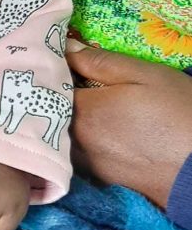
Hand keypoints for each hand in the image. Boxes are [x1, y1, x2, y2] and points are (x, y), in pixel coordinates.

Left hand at [66, 40, 191, 207]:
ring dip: (66, 120)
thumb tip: (67, 48)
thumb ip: (100, 62)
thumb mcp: (145, 75)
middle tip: (69, 80)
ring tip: (85, 105)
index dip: (53, 71)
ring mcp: (87, 165)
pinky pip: (79, 155)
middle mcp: (76, 142)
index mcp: (84, 112)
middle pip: (54, 114)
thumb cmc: (180, 112)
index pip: (51, 86)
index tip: (57, 59)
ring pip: (63, 136)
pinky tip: (99, 131)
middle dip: (56, 95)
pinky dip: (80, 141)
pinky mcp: (101, 180)